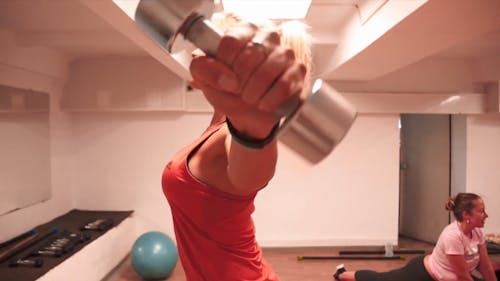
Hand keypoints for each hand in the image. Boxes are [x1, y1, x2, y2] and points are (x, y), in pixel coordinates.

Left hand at [189, 22, 306, 138]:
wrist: (249, 114)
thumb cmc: (229, 91)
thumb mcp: (206, 80)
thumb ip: (204, 69)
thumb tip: (226, 78)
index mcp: (243, 31)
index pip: (231, 41)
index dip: (225, 64)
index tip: (225, 77)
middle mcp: (267, 36)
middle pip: (251, 54)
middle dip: (240, 80)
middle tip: (237, 90)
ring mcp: (285, 53)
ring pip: (268, 70)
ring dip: (254, 91)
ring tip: (249, 99)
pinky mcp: (297, 72)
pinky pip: (285, 84)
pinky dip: (270, 99)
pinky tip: (263, 104)